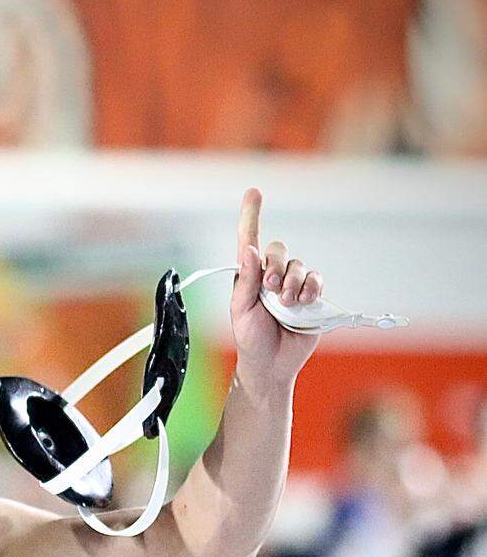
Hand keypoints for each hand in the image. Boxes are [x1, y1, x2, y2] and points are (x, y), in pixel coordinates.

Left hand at [230, 188, 324, 399]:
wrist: (271, 364)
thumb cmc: (251, 338)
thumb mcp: (241, 311)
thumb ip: (245, 281)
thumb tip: (249, 250)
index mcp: (249, 276)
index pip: (249, 240)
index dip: (251, 215)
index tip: (253, 192)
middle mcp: (271, 275)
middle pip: (278, 250)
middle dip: (275, 266)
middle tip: (270, 288)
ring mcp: (292, 284)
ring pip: (299, 265)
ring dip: (293, 282)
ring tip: (286, 303)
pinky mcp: (311, 296)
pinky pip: (316, 278)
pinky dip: (312, 286)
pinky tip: (305, 300)